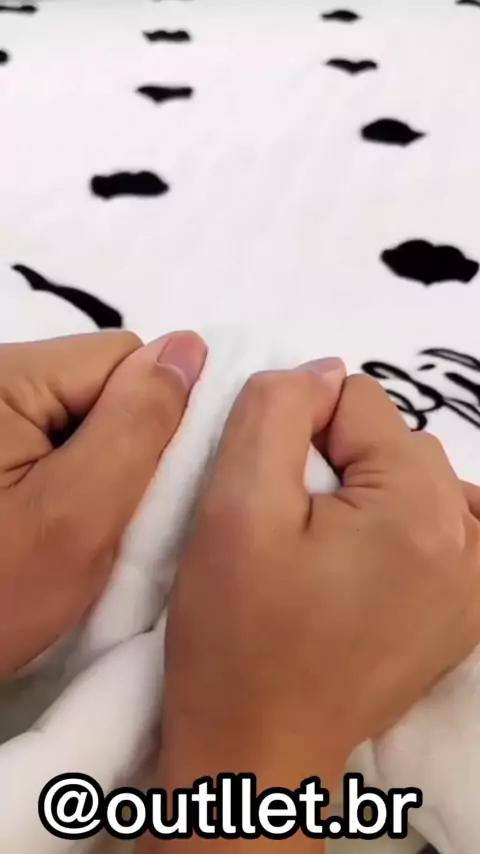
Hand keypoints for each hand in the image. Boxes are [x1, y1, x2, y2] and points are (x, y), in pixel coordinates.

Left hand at [0, 330, 205, 676]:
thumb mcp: (77, 517)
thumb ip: (139, 427)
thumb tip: (190, 348)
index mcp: (3, 374)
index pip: (125, 359)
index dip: (151, 423)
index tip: (137, 495)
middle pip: (100, 383)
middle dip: (120, 447)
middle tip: (99, 522)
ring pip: (79, 415)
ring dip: (94, 468)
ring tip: (68, 530)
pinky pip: (48, 440)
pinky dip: (63, 480)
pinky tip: (43, 524)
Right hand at [159, 361, 479, 801]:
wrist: (259, 746)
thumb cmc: (237, 636)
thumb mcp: (233, 507)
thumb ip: (275, 412)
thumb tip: (321, 373)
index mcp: (420, 510)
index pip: (357, 401)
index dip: (297, 432)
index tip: (270, 493)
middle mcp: (469, 542)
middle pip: (393, 442)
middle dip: (336, 463)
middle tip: (289, 528)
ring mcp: (475, 583)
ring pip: (414, 480)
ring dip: (368, 493)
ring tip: (321, 551)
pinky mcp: (463, 611)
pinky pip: (441, 525)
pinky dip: (401, 524)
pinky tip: (364, 562)